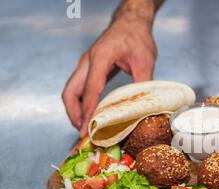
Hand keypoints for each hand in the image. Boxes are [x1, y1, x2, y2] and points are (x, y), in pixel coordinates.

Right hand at [62, 17, 156, 136]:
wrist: (131, 23)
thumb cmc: (137, 37)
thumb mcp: (145, 60)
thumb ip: (143, 83)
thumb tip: (144, 107)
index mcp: (100, 57)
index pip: (90, 89)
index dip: (88, 111)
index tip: (87, 129)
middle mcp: (88, 61)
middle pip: (70, 92)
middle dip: (74, 114)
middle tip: (83, 132)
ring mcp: (86, 65)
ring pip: (71, 91)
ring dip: (75, 111)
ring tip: (85, 128)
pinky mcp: (89, 69)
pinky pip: (79, 89)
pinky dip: (81, 104)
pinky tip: (90, 116)